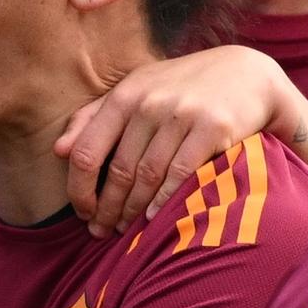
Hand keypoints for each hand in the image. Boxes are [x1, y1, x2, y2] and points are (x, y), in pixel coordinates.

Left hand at [56, 47, 301, 235]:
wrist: (248, 75)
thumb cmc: (183, 88)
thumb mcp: (137, 90)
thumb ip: (94, 117)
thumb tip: (58, 151)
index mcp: (125, 94)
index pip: (87, 152)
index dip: (80, 190)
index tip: (82, 213)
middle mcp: (150, 101)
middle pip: (117, 171)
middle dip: (106, 209)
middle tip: (101, 232)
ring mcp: (182, 114)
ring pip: (147, 176)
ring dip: (133, 210)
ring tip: (126, 230)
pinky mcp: (213, 127)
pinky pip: (181, 174)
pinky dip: (164, 201)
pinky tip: (154, 217)